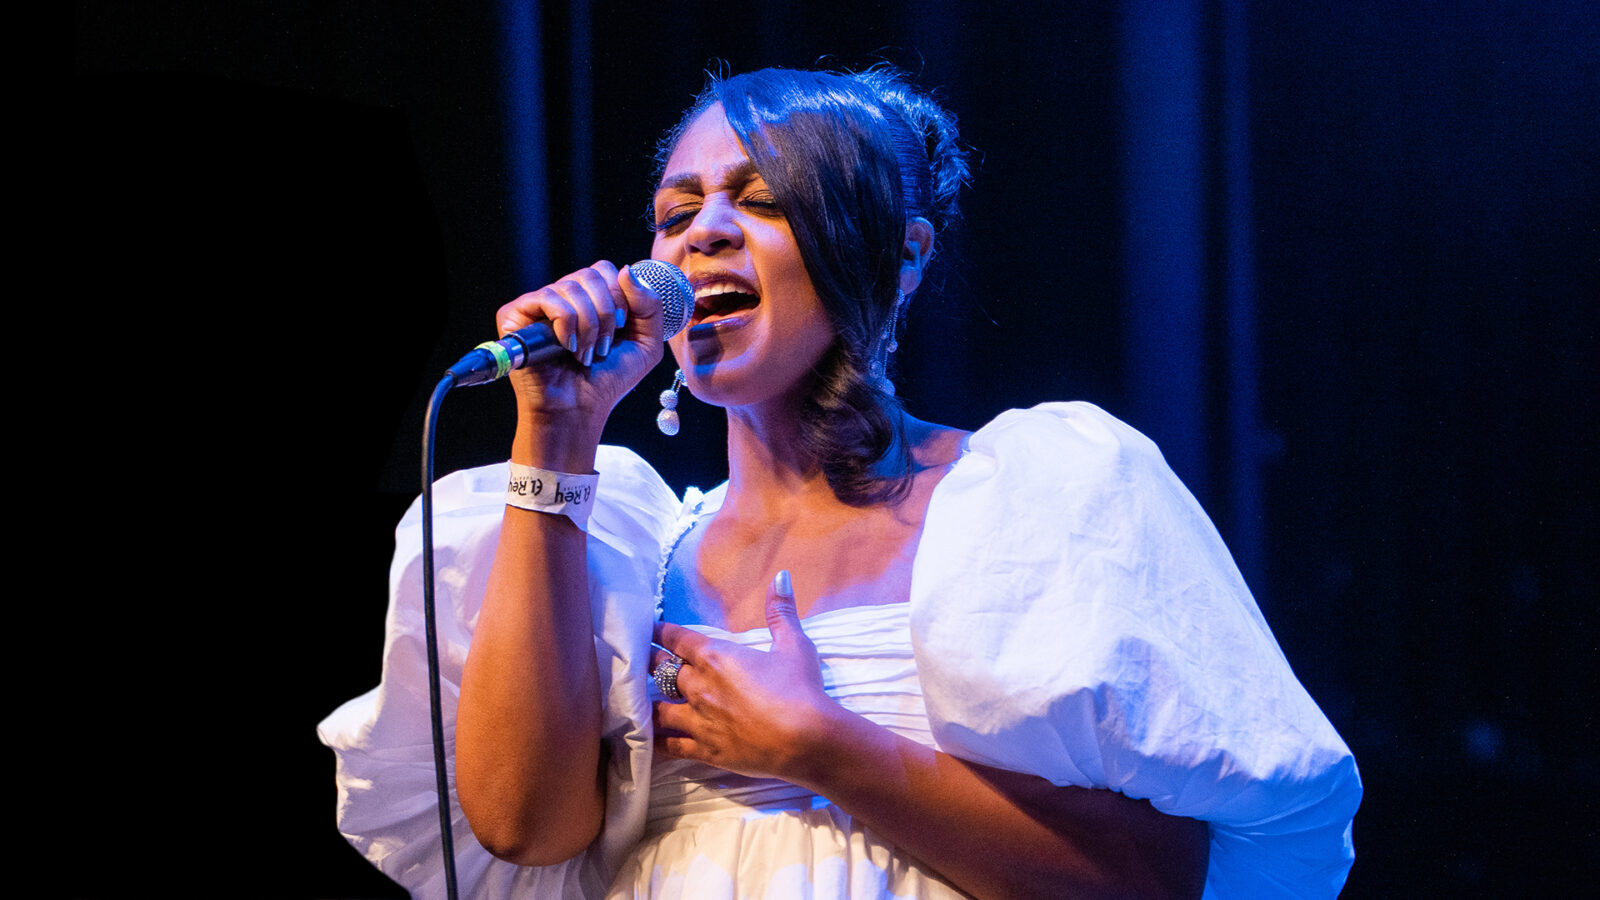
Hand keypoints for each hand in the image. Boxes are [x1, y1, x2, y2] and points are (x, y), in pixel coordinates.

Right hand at [495, 261, 666, 424]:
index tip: (619, 330)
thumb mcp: (646, 344)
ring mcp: (538, 304)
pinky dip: (566, 323)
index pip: (607, 271)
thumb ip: (650, 305)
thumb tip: (626, 270)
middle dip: (606, 313)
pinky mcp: (516, 314)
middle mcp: (563, 296)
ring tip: (584, 354)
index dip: (620, 297)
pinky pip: (548, 297)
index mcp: (591, 299)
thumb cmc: (608, 381)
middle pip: (593, 274)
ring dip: (588, 325)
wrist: (578, 410)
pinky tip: (566, 347)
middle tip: (602, 347)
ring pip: (572, 286)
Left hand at [652, 571, 843, 782]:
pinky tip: (646, 741)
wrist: (809, 739)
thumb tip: (781, 576)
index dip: (659, 632)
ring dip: (648, 703)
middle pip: (662, 671)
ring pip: (658, 710)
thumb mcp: (795, 645)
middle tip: (641, 661)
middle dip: (651, 664)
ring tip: (639, 702)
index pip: (676, 638)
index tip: (649, 630)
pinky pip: (670, 746)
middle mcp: (699, 686)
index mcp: (715, 656)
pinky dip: (655, 742)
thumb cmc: (802, 688)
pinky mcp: (705, 750)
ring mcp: (699, 720)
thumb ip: (781, 611)